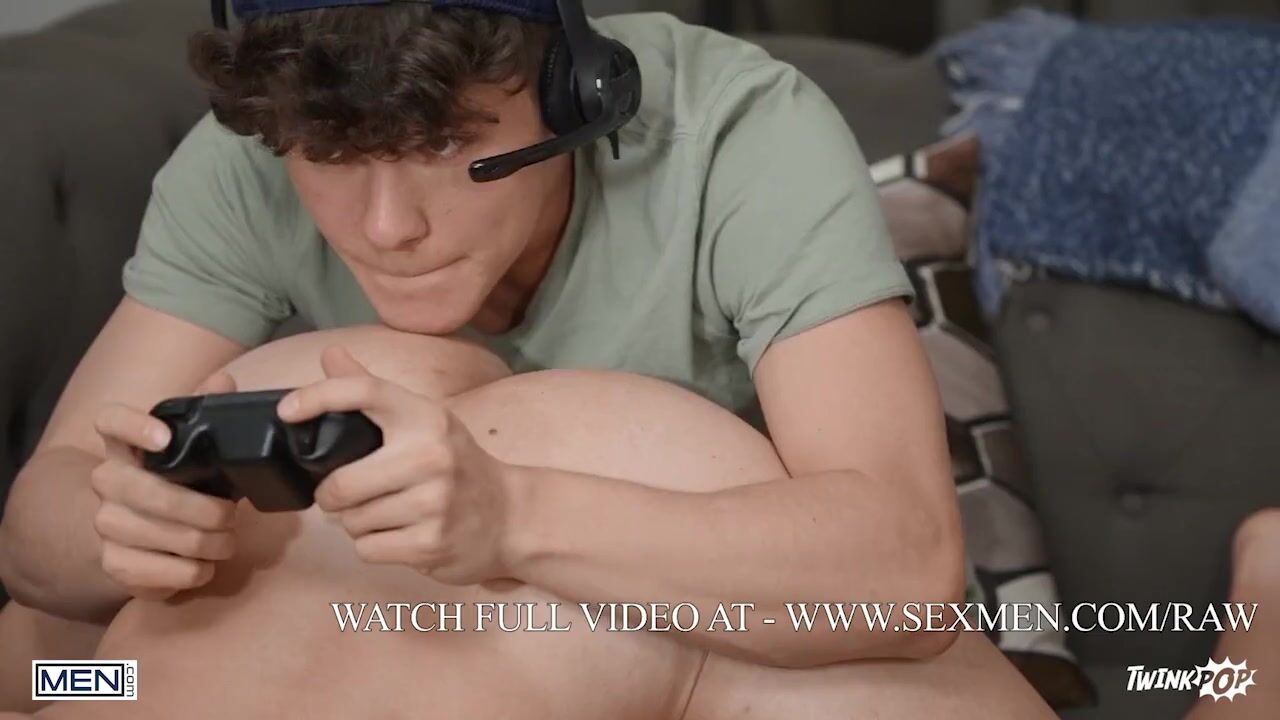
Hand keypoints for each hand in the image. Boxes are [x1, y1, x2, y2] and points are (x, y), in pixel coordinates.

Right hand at [89, 373, 239, 600]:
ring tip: (227, 541)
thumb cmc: (180, 481)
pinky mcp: (113, 564)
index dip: (134, 427)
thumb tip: (224, 381)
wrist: (143, 535)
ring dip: (205, 543)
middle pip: (149, 493)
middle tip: (232, 516)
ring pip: (158, 536)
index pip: (110, 421)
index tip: (167, 438)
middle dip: (203, 510)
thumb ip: (207, 411)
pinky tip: (204, 566)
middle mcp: (107, 481)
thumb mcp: (195, 447)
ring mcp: (106, 524)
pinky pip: (156, 573)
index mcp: (125, 445)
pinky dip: (190, 573)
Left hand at [278, 346, 515, 585]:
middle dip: (332, 495)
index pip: (365, 392)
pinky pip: (367, 549)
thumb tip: (331, 354)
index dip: (318, 397)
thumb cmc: (457, 464)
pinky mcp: (431, 544)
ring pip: (352, 522)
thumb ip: (373, 392)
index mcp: (425, 417)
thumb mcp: (424, 420)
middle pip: (342, 483)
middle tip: (345, 495)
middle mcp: (431, 455)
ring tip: (385, 513)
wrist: (511, 516)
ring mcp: (433, 503)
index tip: (287, 411)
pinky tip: (398, 535)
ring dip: (356, 522)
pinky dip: (373, 545)